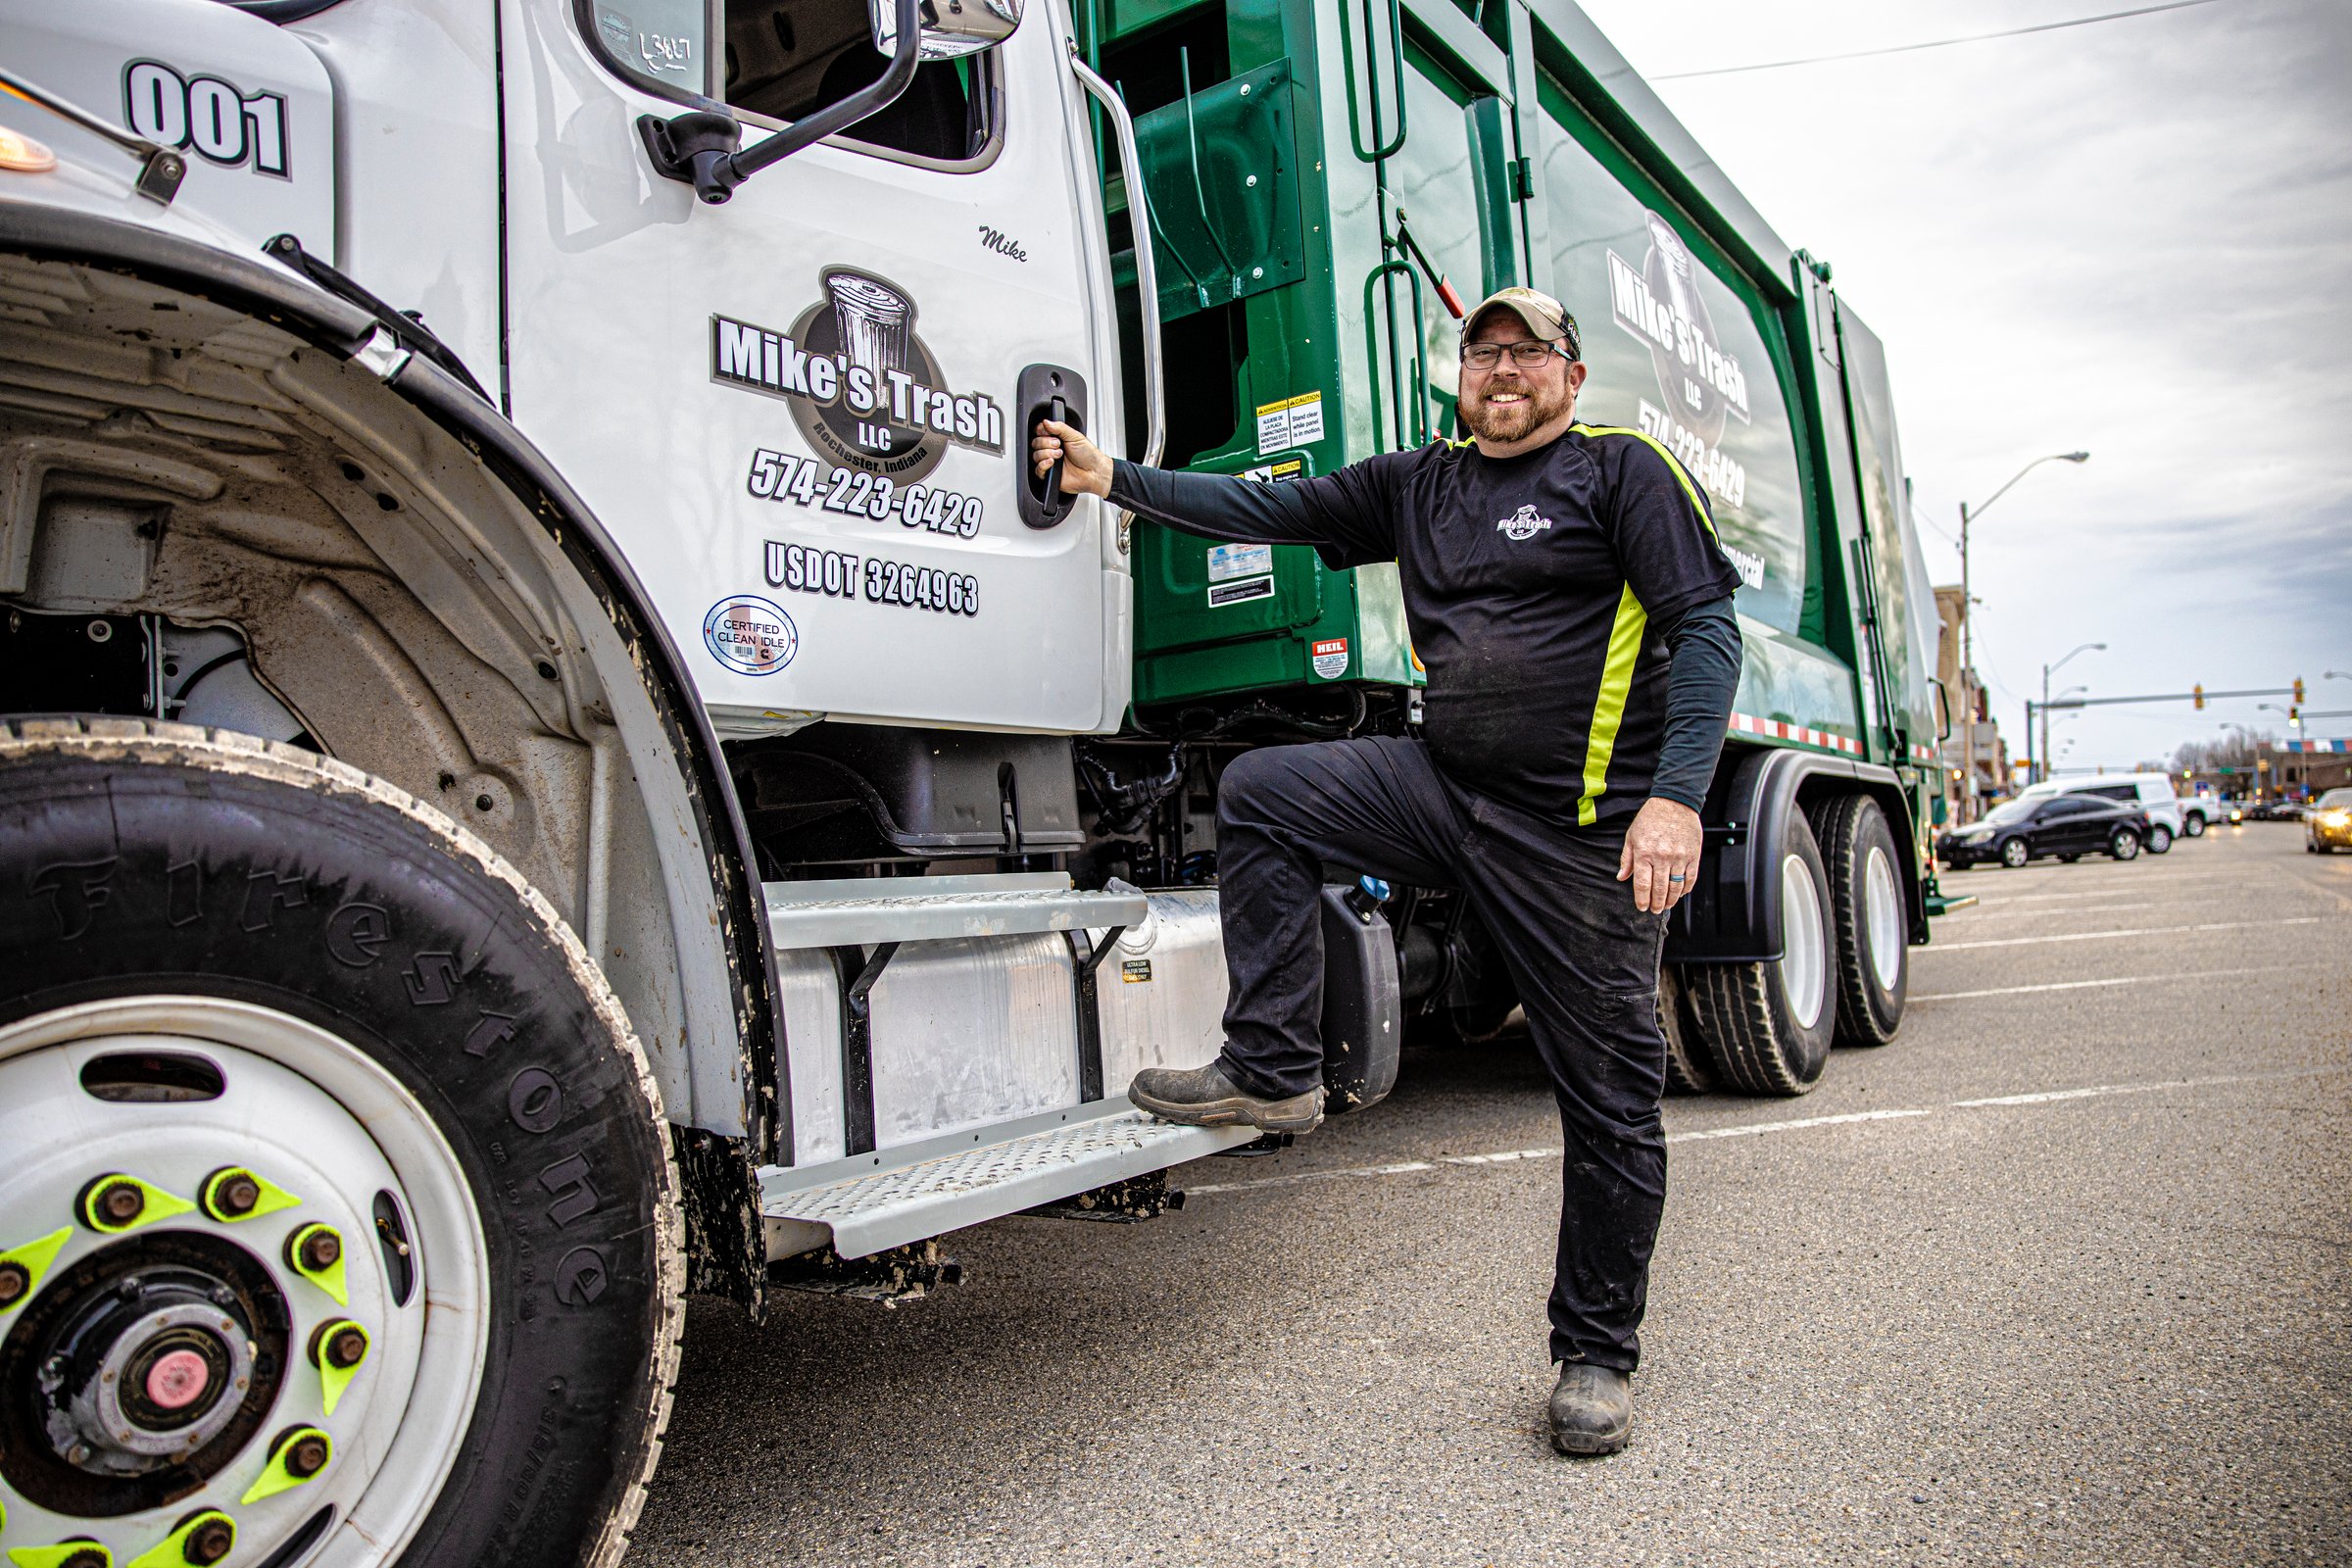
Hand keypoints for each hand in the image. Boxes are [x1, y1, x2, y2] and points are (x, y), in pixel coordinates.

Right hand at [1030, 418, 1113, 498]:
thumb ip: (1059, 427)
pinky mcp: (1049, 474)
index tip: (1048, 432)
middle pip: (1035, 443)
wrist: (1094, 472)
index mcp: (1057, 438)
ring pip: (1035, 455)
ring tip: (1059, 455)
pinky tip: (1052, 462)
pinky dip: (1043, 465)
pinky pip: (1038, 469)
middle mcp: (1051, 449)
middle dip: (1045, 442)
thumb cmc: (1089, 455)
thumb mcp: (1075, 435)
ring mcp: (1049, 462)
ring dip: (1046, 453)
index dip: (1041, 431)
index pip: (1040, 431)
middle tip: (1058, 444)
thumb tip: (1046, 421)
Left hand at [1618, 797, 1702, 914]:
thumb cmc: (1651, 818)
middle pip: (1659, 889)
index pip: (1642, 884)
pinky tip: (1680, 893)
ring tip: (1667, 905)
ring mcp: (1679, 856)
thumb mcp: (1632, 836)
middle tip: (1655, 910)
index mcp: (1644, 852)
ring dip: (1671, 900)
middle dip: (1657, 904)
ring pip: (1675, 887)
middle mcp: (1662, 856)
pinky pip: (1690, 878)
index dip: (1642, 899)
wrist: (1675, 802)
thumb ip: (1627, 859)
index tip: (1642, 907)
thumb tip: (1621, 877)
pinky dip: (1685, 889)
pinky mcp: (1693, 855)